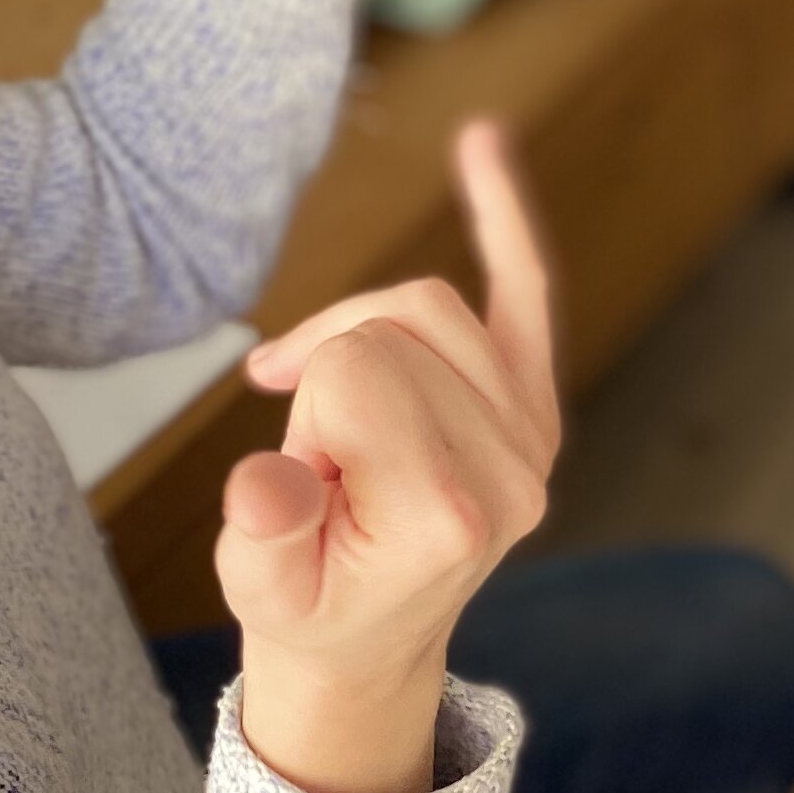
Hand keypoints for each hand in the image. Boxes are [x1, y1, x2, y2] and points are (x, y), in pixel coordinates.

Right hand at [216, 123, 558, 792]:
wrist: (366, 650)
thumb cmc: (305, 611)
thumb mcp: (261, 590)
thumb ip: (267, 533)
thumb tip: (268, 486)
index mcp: (449, 512)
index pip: (356, 367)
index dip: (303, 403)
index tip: (300, 476)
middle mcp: (515, 470)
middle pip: (395, 326)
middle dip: (329, 373)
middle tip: (314, 459)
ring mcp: (533, 438)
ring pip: (431, 306)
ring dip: (364, 340)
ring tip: (331, 416)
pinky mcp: (532, 412)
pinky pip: (523, 293)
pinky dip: (502, 221)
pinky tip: (479, 142)